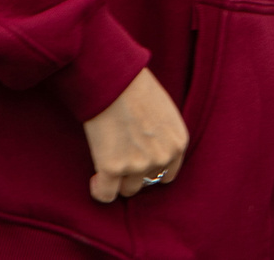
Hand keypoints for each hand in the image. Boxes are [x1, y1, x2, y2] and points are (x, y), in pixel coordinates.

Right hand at [82, 67, 186, 202]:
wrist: (113, 78)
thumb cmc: (136, 88)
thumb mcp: (165, 112)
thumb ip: (163, 137)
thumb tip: (151, 154)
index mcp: (178, 143)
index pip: (167, 174)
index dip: (150, 170)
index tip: (137, 162)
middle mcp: (162, 157)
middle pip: (145, 182)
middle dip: (133, 172)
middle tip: (120, 153)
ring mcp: (138, 164)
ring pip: (127, 189)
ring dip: (117, 179)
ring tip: (107, 159)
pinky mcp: (113, 167)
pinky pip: (106, 195)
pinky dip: (100, 190)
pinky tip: (95, 179)